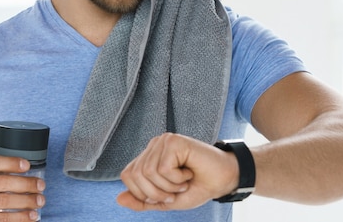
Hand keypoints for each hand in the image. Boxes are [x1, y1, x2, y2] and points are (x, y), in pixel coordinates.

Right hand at [0, 155, 45, 220]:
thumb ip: (0, 173)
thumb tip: (31, 172)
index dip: (11, 162)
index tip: (27, 165)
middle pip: (3, 182)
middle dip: (26, 184)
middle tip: (41, 186)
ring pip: (4, 201)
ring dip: (26, 202)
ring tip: (40, 201)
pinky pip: (3, 220)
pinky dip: (20, 218)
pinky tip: (31, 217)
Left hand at [117, 133, 238, 210]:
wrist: (224, 180)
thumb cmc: (197, 187)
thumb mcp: (166, 200)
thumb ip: (143, 201)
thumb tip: (118, 199)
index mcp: (148, 157)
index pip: (127, 175)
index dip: (142, 193)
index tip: (165, 195)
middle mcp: (153, 146)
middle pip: (136, 175)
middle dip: (157, 192)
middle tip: (176, 191)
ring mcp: (163, 141)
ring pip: (149, 172)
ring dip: (169, 186)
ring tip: (183, 181)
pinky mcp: (174, 141)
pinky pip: (163, 168)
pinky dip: (177, 179)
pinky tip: (188, 173)